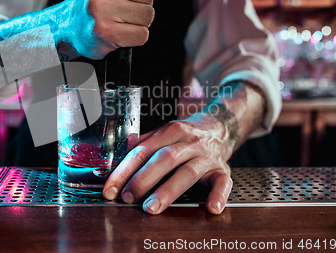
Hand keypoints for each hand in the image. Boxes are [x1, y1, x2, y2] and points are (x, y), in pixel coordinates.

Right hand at [65, 0, 155, 58]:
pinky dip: (135, 36)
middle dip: (140, 0)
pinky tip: (119, 31)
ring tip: (118, 17)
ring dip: (138, 19)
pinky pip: (142, 35)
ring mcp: (97, 8)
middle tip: (119, 3)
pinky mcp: (104, 32)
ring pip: (148, 14)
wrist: (70, 26)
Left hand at [102, 112, 233, 214]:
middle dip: (143, 180)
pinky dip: (218, 196)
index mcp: (171, 131)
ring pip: (187, 173)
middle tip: (127, 197)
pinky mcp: (223, 169)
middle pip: (164, 159)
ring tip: (151, 207)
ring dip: (168, 191)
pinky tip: (210, 208)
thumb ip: (143, 142)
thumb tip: (120, 151)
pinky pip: (223, 183)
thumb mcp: (164, 132)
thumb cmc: (185, 135)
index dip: (125, 170)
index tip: (112, 188)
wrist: (219, 126)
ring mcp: (207, 156)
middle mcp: (189, 142)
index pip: (143, 150)